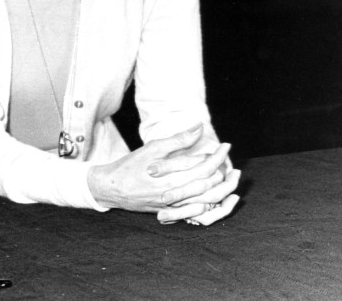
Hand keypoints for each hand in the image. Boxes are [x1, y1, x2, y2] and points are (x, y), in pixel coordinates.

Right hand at [87, 124, 236, 218]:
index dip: (217, 155)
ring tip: (228, 176)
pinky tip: (216, 195)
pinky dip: (210, 204)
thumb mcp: (152, 148)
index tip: (225, 146)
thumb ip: (177, 139)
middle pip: (208, 184)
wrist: (112, 188)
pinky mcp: (171, 213)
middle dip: (223, 171)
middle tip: (228, 159)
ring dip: (221, 188)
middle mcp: (174, 194)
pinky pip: (197, 212)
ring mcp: (173, 206)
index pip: (203, 166)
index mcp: (170, 177)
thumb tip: (198, 127)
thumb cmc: (130, 166)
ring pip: (206, 200)